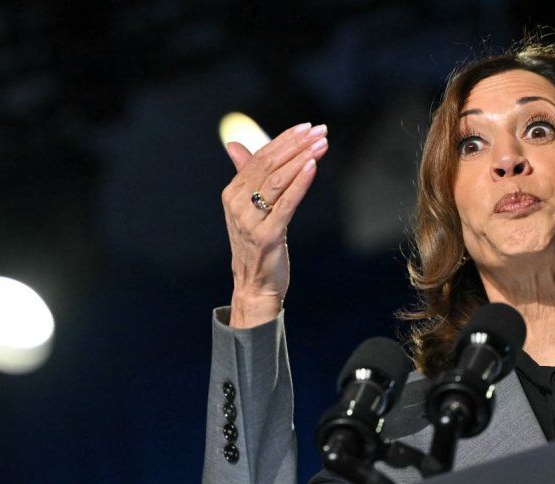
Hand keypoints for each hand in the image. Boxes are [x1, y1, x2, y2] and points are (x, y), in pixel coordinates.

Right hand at [221, 122, 328, 327]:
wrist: (254, 286)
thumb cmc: (256, 245)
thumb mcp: (248, 209)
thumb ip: (246, 175)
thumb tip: (234, 145)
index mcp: (232, 193)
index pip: (260, 158)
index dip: (284, 140)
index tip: (306, 127)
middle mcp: (237, 204)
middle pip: (269, 165)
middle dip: (296, 145)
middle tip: (320, 130)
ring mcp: (250, 221)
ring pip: (277, 180)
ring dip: (301, 158)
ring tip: (321, 144)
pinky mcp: (267, 236)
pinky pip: (286, 203)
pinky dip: (300, 182)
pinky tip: (312, 166)